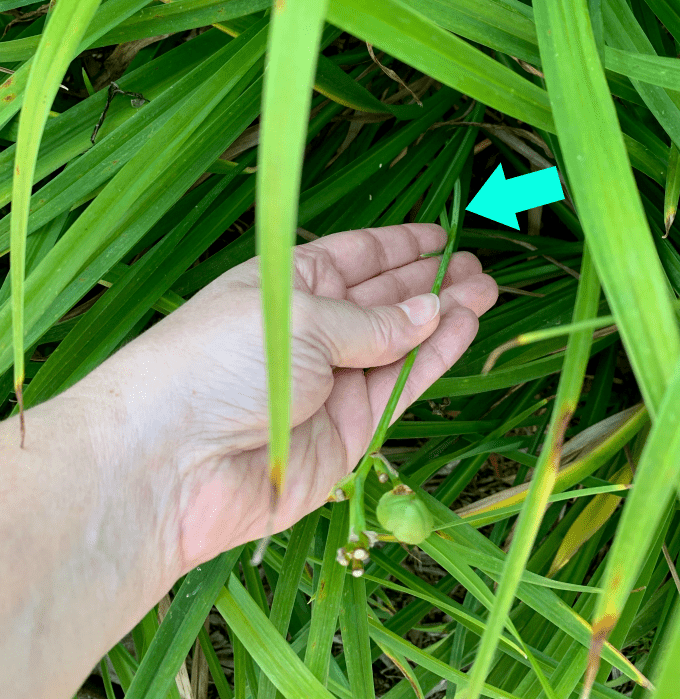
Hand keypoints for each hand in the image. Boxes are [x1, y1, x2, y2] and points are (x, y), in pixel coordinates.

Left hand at [101, 223, 497, 578]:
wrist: (175, 462)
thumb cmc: (220, 361)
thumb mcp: (299, 318)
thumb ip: (372, 320)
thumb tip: (431, 309)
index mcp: (285, 288)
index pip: (350, 259)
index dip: (395, 247)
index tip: (440, 235)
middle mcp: (310, 333)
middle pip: (381, 300)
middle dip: (429, 281)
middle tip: (478, 264)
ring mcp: (331, 383)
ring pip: (399, 342)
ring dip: (442, 315)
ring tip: (485, 289)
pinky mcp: (349, 431)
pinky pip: (400, 385)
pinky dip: (434, 357)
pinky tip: (464, 326)